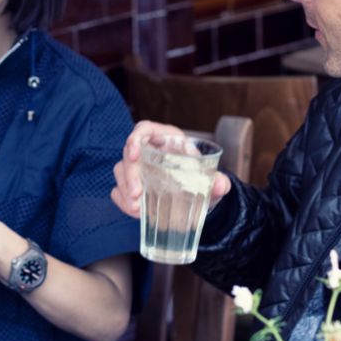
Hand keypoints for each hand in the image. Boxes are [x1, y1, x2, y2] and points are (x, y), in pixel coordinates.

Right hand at [109, 121, 231, 217]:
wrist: (196, 196)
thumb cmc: (200, 178)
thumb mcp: (209, 178)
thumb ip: (217, 181)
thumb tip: (222, 185)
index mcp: (166, 139)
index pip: (144, 129)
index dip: (135, 139)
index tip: (134, 154)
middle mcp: (148, 151)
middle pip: (128, 154)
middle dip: (129, 175)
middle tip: (137, 195)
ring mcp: (138, 168)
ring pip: (120, 172)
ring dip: (125, 189)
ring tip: (137, 208)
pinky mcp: (132, 184)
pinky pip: (118, 189)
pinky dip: (123, 201)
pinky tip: (135, 211)